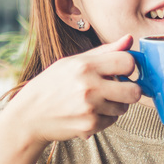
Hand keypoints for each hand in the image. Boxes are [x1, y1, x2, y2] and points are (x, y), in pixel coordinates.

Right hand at [5, 35, 142, 146]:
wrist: (29, 116)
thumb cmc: (52, 85)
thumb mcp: (72, 62)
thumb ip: (104, 51)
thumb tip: (129, 38)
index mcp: (85, 65)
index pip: (128, 62)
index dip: (129, 67)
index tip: (122, 71)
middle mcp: (88, 86)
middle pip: (134, 91)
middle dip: (130, 91)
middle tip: (118, 90)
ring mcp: (90, 107)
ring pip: (124, 108)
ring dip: (115, 105)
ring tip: (96, 101)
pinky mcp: (89, 125)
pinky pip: (112, 121)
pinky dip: (104, 118)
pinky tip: (88, 113)